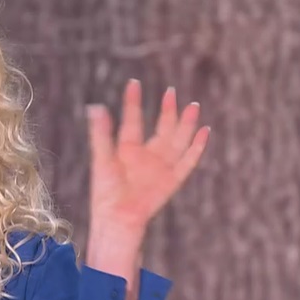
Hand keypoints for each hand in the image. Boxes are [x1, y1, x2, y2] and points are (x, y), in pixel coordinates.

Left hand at [87, 79, 210, 235]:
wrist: (118, 217)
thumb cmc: (106, 191)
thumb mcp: (101, 158)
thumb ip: (101, 133)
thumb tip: (94, 107)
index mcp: (127, 148)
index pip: (133, 119)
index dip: (133, 102)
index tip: (133, 82)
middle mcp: (146, 154)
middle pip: (161, 127)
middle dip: (167, 110)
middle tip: (170, 91)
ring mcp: (161, 166)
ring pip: (178, 139)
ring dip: (186, 123)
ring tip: (192, 106)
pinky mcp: (172, 179)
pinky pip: (188, 160)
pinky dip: (197, 147)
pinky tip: (204, 131)